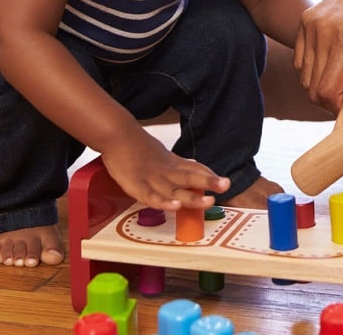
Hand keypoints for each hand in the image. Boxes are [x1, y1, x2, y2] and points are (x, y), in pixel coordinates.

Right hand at [100, 128, 229, 210]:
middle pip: (189, 176)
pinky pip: (152, 197)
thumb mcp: (161, 154)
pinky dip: (164, 202)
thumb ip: (177, 164)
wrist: (116, 134)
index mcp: (171, 162)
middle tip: (226, 184)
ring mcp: (152, 178)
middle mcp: (165, 170)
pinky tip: (175, 207)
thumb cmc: (137, 146)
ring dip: (191, 197)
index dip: (208, 174)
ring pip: (174, 190)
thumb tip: (194, 166)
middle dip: (208, 182)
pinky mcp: (137, 186)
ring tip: (208, 201)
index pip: (194, 168)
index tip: (223, 181)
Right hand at [294, 0, 342, 124]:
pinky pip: (301, 62)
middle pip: (314, 88)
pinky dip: (316, 72)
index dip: (341, 108)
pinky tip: (337, 63)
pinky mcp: (304, 21)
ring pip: (305, 78)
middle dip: (334, 101)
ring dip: (324, 87)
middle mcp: (322, 29)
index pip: (328, 91)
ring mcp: (309, 23)